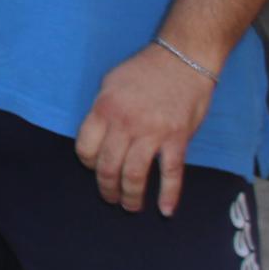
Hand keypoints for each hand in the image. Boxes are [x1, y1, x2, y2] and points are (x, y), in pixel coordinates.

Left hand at [74, 42, 215, 215]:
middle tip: (110, 198)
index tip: (94, 168)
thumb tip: (97, 134)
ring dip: (131, 197)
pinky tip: (165, 210)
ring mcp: (152, 133)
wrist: (182, 59)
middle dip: (107, 189)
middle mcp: (125, 124)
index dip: (87, 164)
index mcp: (104, 109)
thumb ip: (102, 109)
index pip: (85, 148)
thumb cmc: (144, 69)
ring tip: (130, 206)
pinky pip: (171, 173)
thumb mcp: (110, 83)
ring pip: (135, 175)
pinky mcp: (177, 139)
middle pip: (108, 167)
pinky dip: (169, 195)